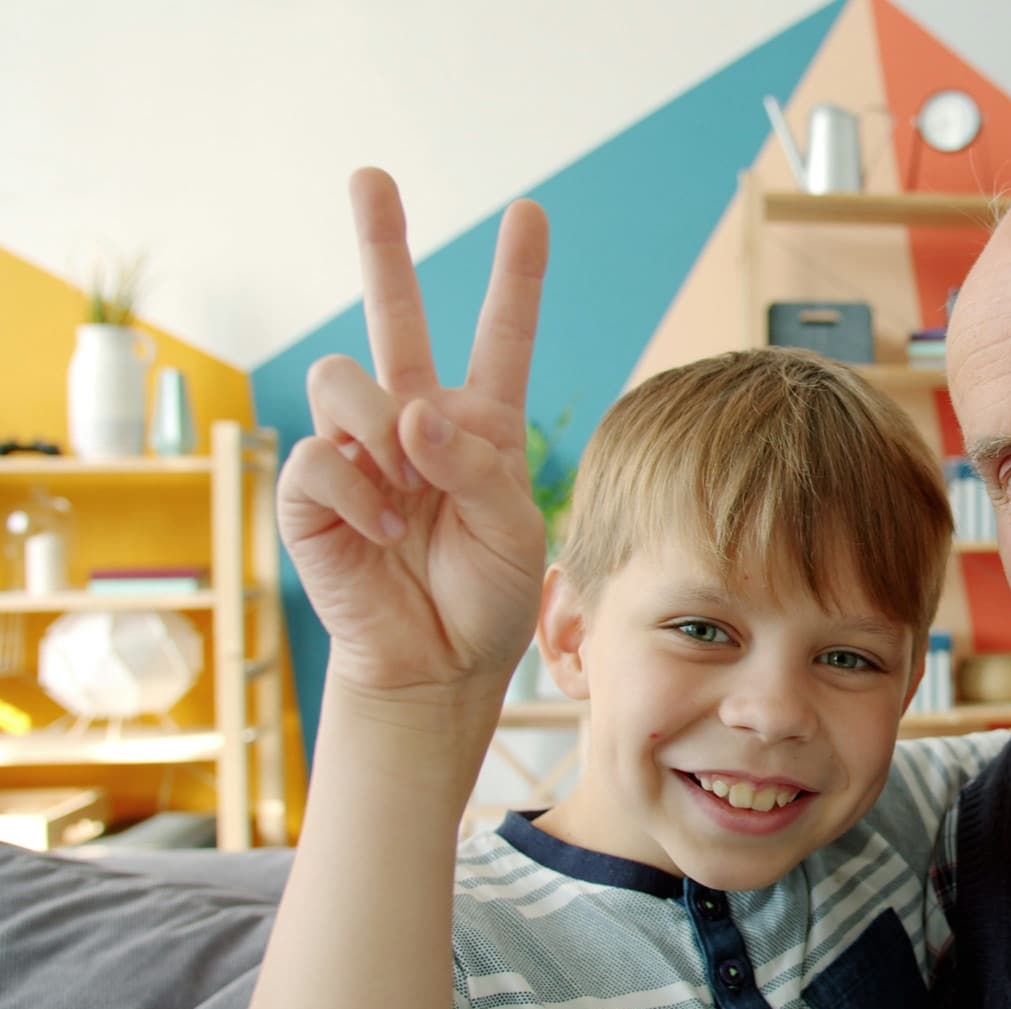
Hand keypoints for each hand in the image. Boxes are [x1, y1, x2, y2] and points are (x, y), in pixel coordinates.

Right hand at [277, 168, 549, 707]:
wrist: (436, 662)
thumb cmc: (484, 595)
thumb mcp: (512, 528)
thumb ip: (473, 463)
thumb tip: (409, 412)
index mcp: (480, 424)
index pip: (503, 337)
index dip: (517, 277)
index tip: (530, 213)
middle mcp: (415, 423)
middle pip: (394, 316)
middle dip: (381, 244)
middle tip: (372, 176)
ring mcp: (360, 451)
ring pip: (343, 376)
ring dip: (378, 424)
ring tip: (406, 495)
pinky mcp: (313, 491)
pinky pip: (320, 454)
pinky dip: (356, 491)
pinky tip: (382, 528)